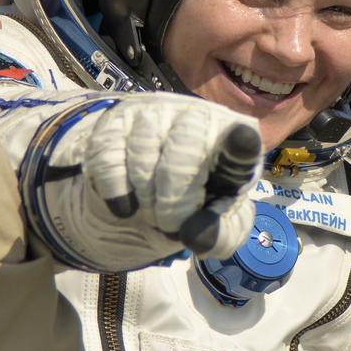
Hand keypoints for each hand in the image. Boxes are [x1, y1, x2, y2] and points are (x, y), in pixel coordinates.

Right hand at [81, 94, 261, 266]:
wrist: (146, 202)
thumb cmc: (193, 210)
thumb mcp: (215, 231)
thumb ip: (217, 237)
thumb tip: (196, 236)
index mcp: (236, 143)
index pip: (240, 141)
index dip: (238, 144)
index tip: (241, 140)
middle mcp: (198, 117)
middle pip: (183, 154)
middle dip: (173, 203)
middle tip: (170, 228)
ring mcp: (155, 113)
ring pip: (143, 155)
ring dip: (144, 199)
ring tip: (150, 214)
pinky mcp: (117, 121)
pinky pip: (109, 155)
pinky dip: (115, 190)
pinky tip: (124, 207)